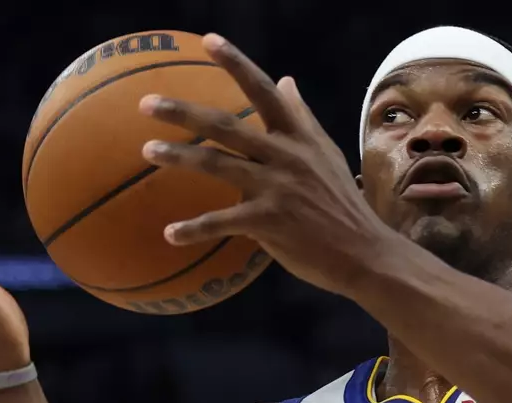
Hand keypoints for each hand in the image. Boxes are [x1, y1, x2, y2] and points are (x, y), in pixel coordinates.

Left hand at [137, 34, 394, 296]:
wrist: (365, 252)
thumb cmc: (342, 203)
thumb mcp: (326, 154)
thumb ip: (302, 117)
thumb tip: (286, 80)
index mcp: (298, 138)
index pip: (264, 92)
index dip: (236, 64)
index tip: (208, 41)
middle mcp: (285, 157)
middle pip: (225, 126)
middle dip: (183, 113)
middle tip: (146, 104)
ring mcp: (277, 189)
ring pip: (216, 165)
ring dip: (178, 157)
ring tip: (148, 152)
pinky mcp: (269, 223)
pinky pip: (221, 223)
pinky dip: (193, 229)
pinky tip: (170, 234)